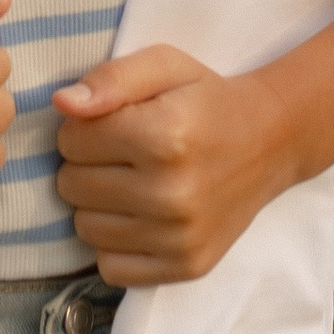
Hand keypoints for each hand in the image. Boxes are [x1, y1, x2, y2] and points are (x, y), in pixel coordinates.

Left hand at [52, 47, 298, 284]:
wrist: (271, 141)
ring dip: (98, 205)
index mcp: (164, 136)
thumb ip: (112, 78)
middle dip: (86, 164)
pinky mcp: (187, 266)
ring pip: (85, 228)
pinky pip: (111, 268)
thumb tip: (63, 103)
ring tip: (131, 183)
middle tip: (123, 153)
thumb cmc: (207, 99)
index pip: (70, 140)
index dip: (83, 126)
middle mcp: (172, 192)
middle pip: (72, 186)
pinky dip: (116, 244)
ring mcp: (181, 236)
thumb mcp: (164, 66)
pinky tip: (140, 217)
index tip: (114, 123)